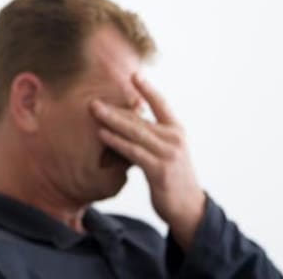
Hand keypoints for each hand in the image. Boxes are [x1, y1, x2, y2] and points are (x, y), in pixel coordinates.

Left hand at [90, 74, 205, 249]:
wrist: (188, 207)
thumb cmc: (172, 177)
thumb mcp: (166, 152)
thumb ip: (152, 136)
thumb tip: (128, 120)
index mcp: (177, 131)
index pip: (161, 104)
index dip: (147, 89)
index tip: (134, 74)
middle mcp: (174, 139)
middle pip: (140, 119)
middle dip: (115, 108)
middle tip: (94, 99)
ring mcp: (168, 154)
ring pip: (135, 133)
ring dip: (112, 121)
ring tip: (94, 111)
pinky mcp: (159, 170)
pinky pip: (133, 152)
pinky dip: (117, 142)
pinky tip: (102, 134)